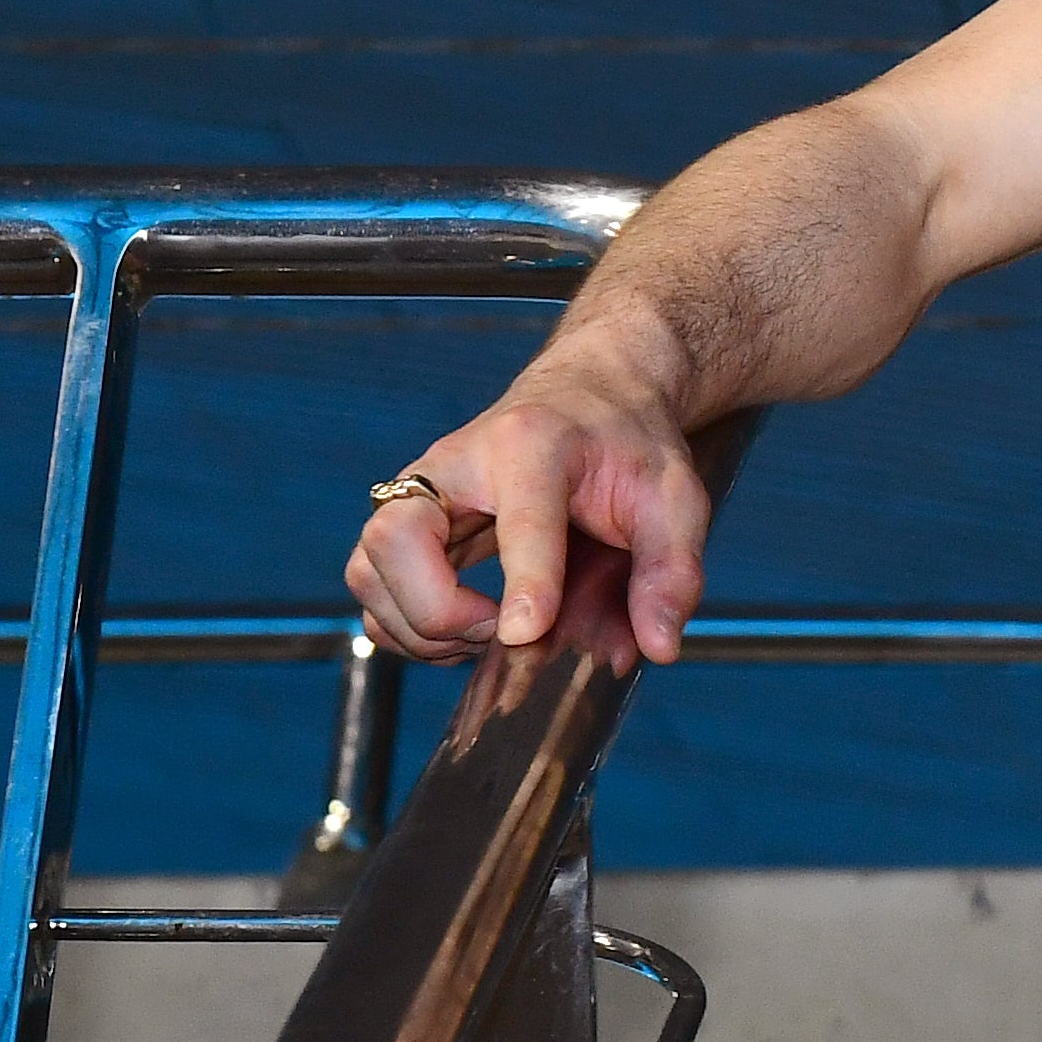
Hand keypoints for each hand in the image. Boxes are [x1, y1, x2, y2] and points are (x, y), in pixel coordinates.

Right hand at [342, 366, 714, 670]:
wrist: (590, 395)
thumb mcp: (674, 497)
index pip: (519, 520)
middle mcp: (456, 461)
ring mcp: (420, 489)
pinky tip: (466, 628)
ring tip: (487, 631)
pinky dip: (405, 626)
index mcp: (533, 445)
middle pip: (394, 541)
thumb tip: (660, 646)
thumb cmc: (627, 444)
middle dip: (439, 611)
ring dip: (418, 626)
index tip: (525, 634)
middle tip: (504, 629)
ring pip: (368, 571)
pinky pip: (370, 586)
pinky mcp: (405, 518)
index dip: (524, 582)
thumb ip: (672, 569)